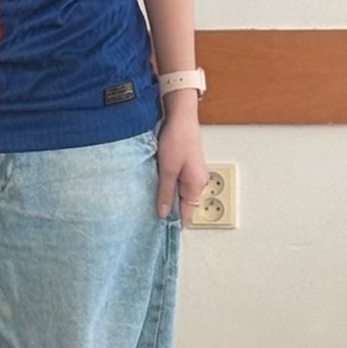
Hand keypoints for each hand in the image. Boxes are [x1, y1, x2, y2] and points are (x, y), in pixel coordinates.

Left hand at [155, 101, 207, 226]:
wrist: (180, 116)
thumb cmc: (178, 140)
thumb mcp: (168, 170)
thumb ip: (165, 193)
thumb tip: (163, 213)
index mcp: (196, 185)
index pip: (187, 213)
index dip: (174, 223)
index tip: (161, 231)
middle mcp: (197, 181)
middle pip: (182, 203)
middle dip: (168, 208)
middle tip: (149, 214)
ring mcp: (191, 173)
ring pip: (177, 192)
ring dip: (165, 194)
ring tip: (150, 198)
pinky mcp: (184, 165)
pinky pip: (175, 181)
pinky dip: (165, 184)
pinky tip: (154, 183)